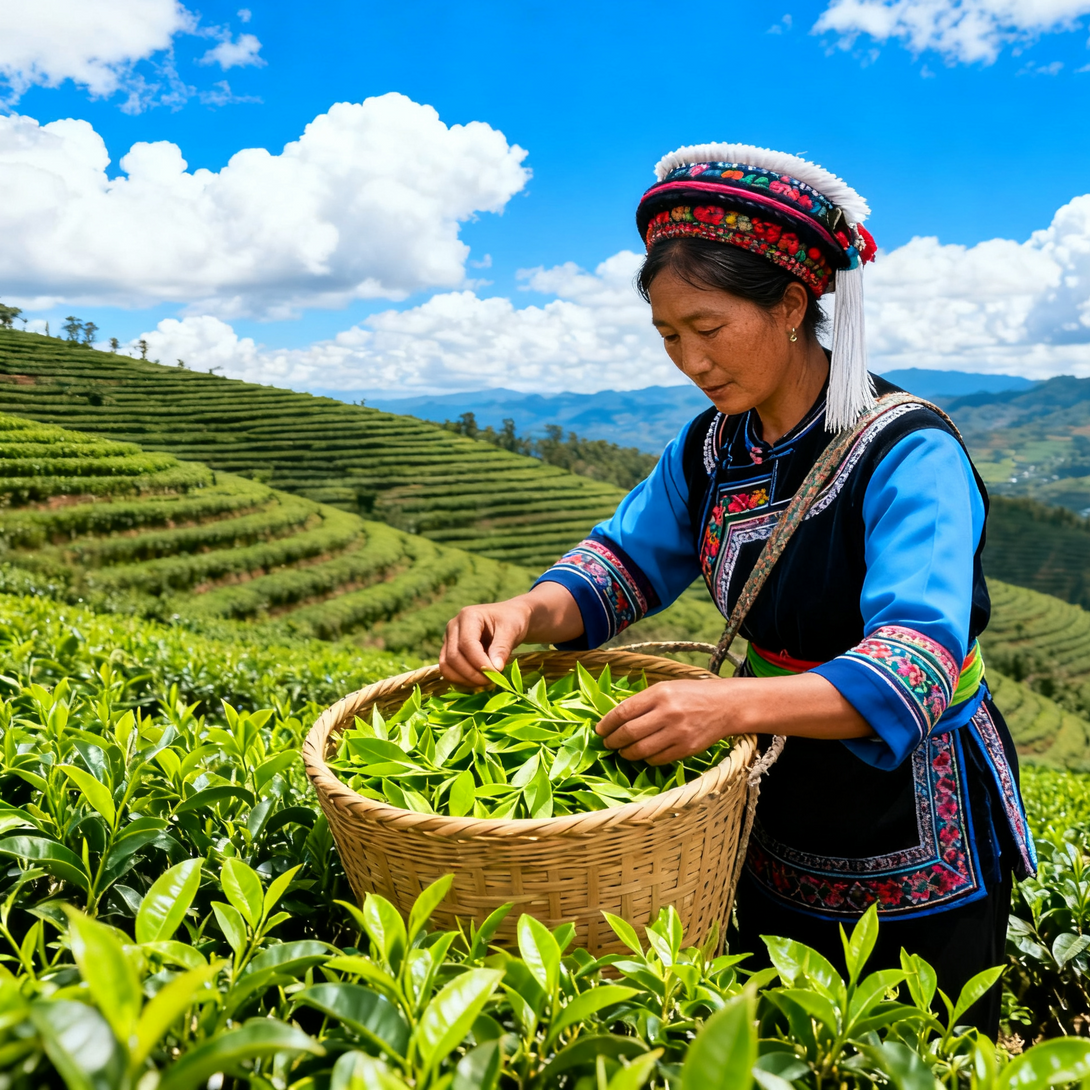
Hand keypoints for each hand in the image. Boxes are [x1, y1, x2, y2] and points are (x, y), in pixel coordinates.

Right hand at [440, 600, 532, 686]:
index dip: (479, 663)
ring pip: (446, 666)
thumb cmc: (511, 621)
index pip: (467, 644)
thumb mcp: (512, 630)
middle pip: (453, 656)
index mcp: (468, 616)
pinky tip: (478, 682)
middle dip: (472, 674)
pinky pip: (448, 670)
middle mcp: (453, 626)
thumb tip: (495, 668)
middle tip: (493, 681)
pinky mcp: (449, 651)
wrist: (509, 618)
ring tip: (486, 682)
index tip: (497, 673)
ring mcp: (448, 639)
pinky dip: (461, 680)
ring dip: (465, 679)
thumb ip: (502, 647)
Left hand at [595, 679, 734, 764]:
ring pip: (641, 750)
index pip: (624, 711)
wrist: (725, 706)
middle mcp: (668, 713)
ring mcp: (677, 733)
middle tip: (608, 743)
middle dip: (613, 741)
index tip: (600, 730)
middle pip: (629, 733)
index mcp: (660, 693)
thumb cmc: (692, 694)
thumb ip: (643, 701)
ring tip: (622, 751)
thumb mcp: (666, 688)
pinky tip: (643, 754)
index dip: (607, 723)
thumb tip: (616, 717)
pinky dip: (646, 759)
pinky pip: (658, 759)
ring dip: (626, 753)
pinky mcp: (686, 749)